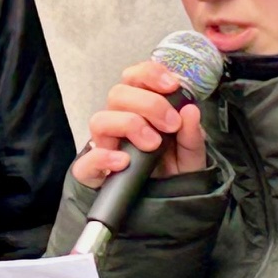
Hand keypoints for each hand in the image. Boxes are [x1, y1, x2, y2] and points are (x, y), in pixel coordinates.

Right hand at [70, 61, 207, 187]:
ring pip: (99, 120)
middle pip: (118, 94)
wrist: (169, 203)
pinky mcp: (96, 171)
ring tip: (152, 144)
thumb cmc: (176, 170)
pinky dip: (101, 158)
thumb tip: (190, 111)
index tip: (172, 86)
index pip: (135, 77)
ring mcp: (106, 145)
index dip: (150, 74)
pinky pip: (85, 162)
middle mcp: (120, 121)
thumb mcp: (192, 153)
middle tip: (170, 124)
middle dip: (148, 103)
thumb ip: (192, 134)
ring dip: (128, 125)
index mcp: (141, 109)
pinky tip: (123, 161)